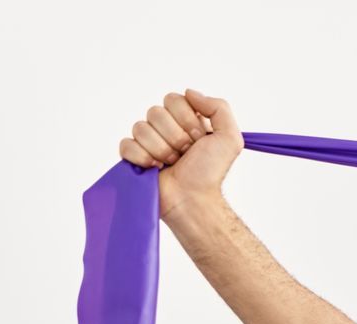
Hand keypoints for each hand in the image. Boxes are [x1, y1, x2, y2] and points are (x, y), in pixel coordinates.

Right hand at [118, 89, 242, 222]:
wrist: (194, 198)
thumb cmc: (211, 172)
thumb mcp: (230, 137)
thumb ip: (219, 107)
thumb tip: (190, 92)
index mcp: (184, 119)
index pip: (173, 99)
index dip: (186, 119)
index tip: (199, 139)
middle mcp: (164, 127)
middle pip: (155, 112)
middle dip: (175, 137)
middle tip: (186, 153)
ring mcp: (147, 141)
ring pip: (141, 128)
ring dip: (161, 150)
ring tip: (172, 163)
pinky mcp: (133, 156)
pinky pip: (127, 144)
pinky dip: (142, 158)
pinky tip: (155, 168)